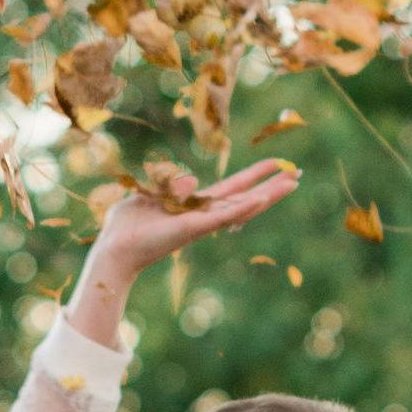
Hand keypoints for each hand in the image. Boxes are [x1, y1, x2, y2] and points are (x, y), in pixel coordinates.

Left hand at [88, 157, 300, 276]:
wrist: (114, 247)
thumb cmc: (128, 223)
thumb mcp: (152, 193)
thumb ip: (172, 184)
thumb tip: (193, 180)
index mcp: (194, 205)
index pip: (230, 188)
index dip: (252, 176)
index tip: (274, 164)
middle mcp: (204, 215)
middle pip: (245, 196)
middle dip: (271, 185)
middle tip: (297, 173)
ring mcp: (202, 223)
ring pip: (242, 206)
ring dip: (268, 194)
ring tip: (292, 182)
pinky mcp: (193, 228)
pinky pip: (222, 217)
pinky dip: (242, 208)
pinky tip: (260, 199)